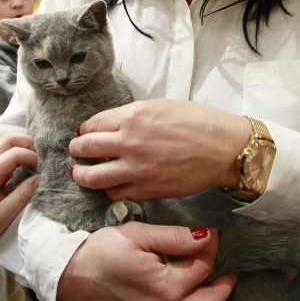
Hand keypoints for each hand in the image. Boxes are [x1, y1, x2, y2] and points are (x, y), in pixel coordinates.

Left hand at [0, 132, 38, 257]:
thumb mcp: (5, 215)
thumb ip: (23, 194)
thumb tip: (39, 177)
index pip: (15, 153)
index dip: (32, 157)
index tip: (41, 171)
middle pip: (8, 139)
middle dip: (28, 143)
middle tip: (40, 160)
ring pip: (5, 142)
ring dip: (22, 146)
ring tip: (34, 163)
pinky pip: (3, 152)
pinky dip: (16, 152)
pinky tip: (24, 166)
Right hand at [56, 222, 235, 300]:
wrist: (69, 277)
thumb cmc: (99, 253)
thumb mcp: (137, 236)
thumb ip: (173, 238)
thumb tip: (204, 237)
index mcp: (166, 288)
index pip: (204, 265)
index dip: (211, 244)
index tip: (211, 229)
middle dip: (225, 279)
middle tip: (227, 259)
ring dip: (212, 294)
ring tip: (213, 273)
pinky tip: (190, 287)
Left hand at [69, 99, 250, 200]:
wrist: (224, 149)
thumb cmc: (198, 123)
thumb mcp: (159, 107)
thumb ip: (131, 117)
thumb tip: (110, 125)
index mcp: (132, 116)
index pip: (92, 125)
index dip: (84, 130)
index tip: (84, 133)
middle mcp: (129, 142)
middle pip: (84, 148)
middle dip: (76, 150)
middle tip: (76, 152)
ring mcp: (136, 168)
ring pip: (92, 177)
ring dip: (83, 175)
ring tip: (81, 174)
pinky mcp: (147, 189)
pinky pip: (115, 193)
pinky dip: (109, 190)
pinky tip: (111, 185)